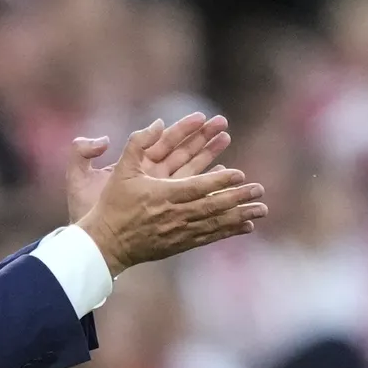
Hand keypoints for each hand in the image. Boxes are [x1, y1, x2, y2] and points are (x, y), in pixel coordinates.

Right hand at [77, 119, 266, 276]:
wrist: (106, 243)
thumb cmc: (113, 205)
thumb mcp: (121, 170)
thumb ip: (137, 144)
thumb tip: (158, 123)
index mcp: (161, 195)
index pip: (196, 186)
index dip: (219, 180)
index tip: (240, 173)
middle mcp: (173, 214)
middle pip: (212, 205)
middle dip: (238, 197)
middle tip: (259, 190)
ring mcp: (178, 231)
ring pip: (215, 222)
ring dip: (240, 215)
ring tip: (261, 209)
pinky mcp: (179, 244)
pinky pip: (209, 237)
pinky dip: (228, 231)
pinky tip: (245, 226)